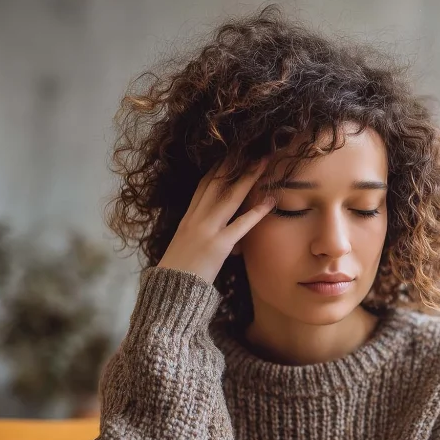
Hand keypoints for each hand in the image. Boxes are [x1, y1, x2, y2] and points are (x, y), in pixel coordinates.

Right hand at [157, 159, 271, 283]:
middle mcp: (196, 219)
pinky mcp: (218, 246)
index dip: (217, 168)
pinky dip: (256, 212)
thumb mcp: (185, 245)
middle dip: (234, 165)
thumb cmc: (178, 274)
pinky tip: (270, 202)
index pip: (203, 186)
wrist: (169, 291)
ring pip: (229, 198)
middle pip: (217, 184)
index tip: (231, 154)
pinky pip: (241, 226)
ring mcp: (207, 230)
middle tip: (251, 148)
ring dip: (248, 178)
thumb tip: (212, 230)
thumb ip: (197, 233)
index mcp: (187, 218)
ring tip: (264, 163)